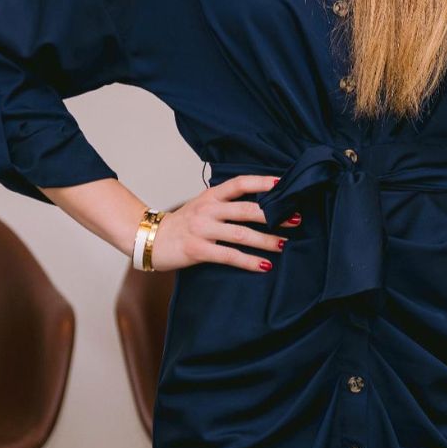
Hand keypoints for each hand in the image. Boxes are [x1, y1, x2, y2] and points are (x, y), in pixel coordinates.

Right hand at [143, 175, 300, 272]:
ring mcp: (202, 229)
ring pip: (241, 234)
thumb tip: (261, 206)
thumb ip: (225, 204)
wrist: (150, 239)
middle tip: (296, 219)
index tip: (284, 183)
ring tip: (284, 244)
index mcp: (210, 195)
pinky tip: (264, 266)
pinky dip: (249, 261)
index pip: (239, 183)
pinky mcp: (197, 250)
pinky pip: (229, 255)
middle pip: (246, 209)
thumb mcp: (202, 206)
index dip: (262, 182)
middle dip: (274, 215)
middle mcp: (207, 209)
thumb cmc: (183, 224)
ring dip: (266, 240)